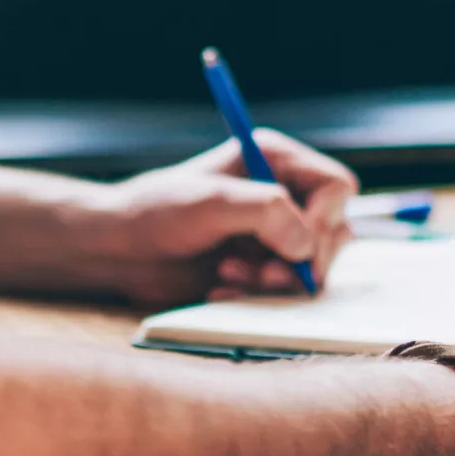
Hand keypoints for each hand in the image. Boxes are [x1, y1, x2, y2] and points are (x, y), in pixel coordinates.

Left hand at [88, 129, 357, 306]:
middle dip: (301, 258)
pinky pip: (288, 289)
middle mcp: (283, 193)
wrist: (119, 251)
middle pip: (334, 230)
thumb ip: (268, 212)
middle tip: (265, 274)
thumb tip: (306, 246)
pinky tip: (224, 289)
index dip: (326, 217)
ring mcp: (275, 233)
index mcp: (275, 160)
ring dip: (278, 280)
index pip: (336, 186)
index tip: (299, 244)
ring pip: (314, 265)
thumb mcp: (212, 203)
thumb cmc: (156, 213)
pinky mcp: (262, 267)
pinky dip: (261, 296)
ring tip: (232, 277)